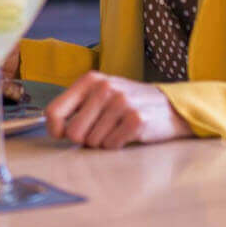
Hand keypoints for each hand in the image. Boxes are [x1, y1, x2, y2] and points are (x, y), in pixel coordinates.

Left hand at [45, 71, 192, 148]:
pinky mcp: (136, 119)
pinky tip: (128, 134)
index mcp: (90, 80)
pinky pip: (111, 145)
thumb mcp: (102, 93)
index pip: (54, 110)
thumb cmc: (131, 102)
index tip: (61, 134)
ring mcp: (121, 103)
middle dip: (85, 138)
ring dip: (104, 142)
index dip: (55, 129)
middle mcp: (104, 88)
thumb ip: (78, 106)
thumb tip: (55, 129)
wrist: (171, 106)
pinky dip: (118, 145)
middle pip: (73, 133)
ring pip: (93, 142)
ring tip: (118, 129)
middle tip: (102, 130)